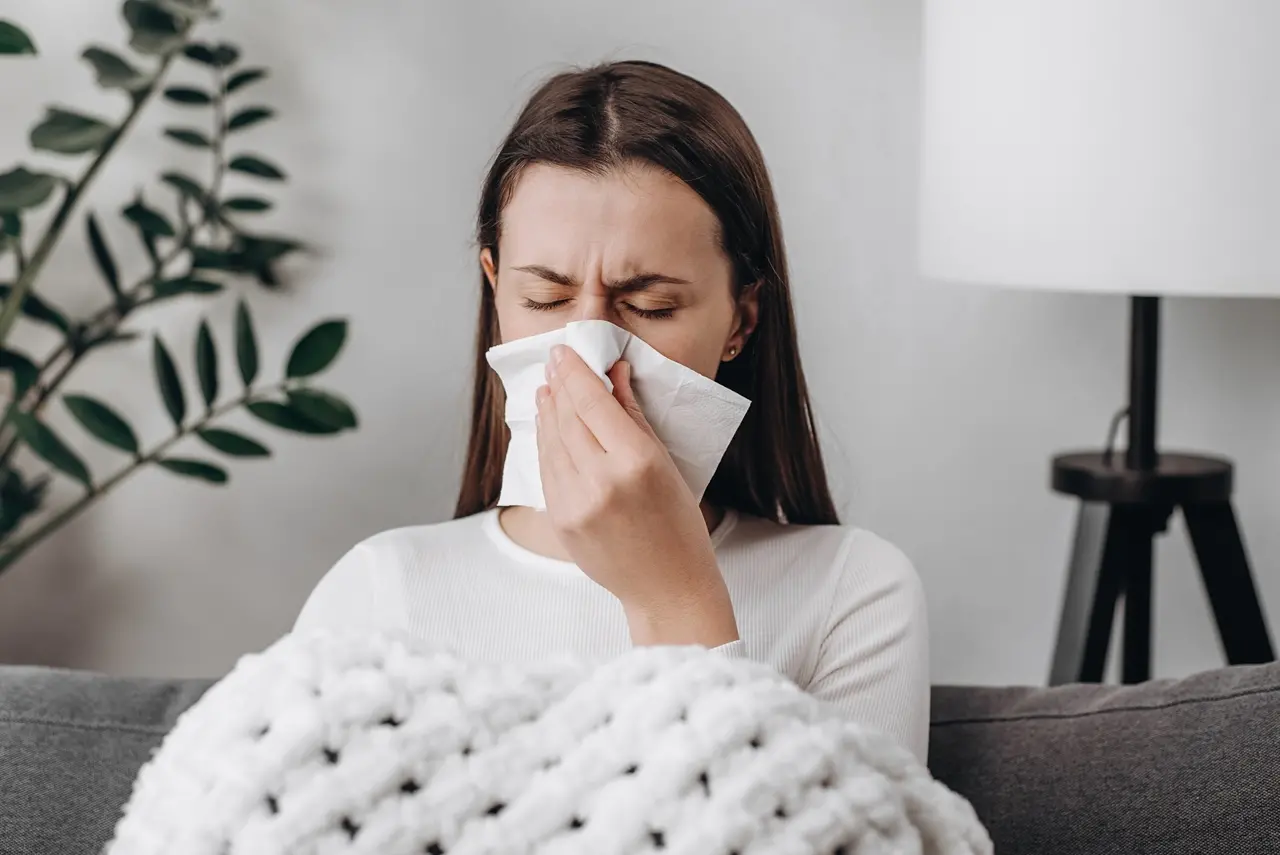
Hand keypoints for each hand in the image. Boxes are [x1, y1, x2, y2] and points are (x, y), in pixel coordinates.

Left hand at [536, 344, 738, 646]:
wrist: (667, 587)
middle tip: (555, 362)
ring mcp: (576, 504)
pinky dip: (546, 443)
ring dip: (548, 412)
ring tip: (548, 389)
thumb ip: (634, 416)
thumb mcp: (667, 464)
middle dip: (559, 386)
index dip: (575, 373)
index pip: (594, 403)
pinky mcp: (560, 521)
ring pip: (551, 443)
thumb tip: (614, 372)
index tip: (564, 351)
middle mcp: (602, 481)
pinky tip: (549, 427)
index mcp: (637, 463)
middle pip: (568, 419)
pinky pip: (547, 471)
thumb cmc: (678, 525)